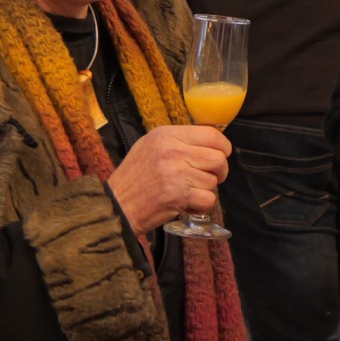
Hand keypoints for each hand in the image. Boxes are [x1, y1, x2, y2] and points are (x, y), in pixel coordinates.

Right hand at [106, 125, 231, 233]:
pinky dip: (201, 205)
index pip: (211, 134)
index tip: (221, 155)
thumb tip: (210, 141)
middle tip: (207, 178)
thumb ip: (178, 141)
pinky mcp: (178, 195)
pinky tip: (187, 204)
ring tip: (187, 191)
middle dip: (219, 171)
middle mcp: (172, 151)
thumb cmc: (134, 177)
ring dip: (205, 189)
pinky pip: (208, 199)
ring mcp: (176, 173)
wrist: (117, 204)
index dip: (223, 147)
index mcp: (166, 135)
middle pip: (218, 158)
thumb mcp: (150, 146)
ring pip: (214, 181)